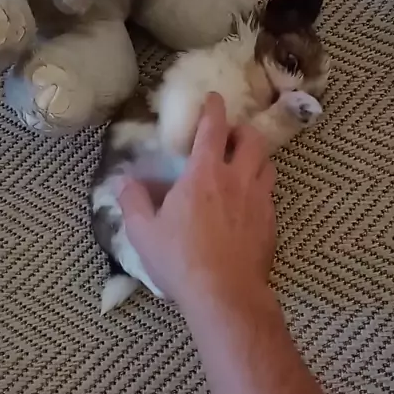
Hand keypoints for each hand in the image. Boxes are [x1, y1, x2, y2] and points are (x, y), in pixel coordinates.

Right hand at [116, 93, 276, 311]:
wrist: (225, 295)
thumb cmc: (181, 261)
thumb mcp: (143, 233)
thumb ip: (132, 202)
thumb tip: (122, 182)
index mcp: (204, 174)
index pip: (214, 128)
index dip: (214, 108)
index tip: (213, 98)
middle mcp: (237, 179)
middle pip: (251, 139)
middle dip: (241, 131)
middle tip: (229, 136)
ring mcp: (259, 201)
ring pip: (267, 164)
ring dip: (255, 158)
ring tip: (242, 165)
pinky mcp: (271, 224)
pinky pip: (270, 194)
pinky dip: (260, 188)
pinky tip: (248, 203)